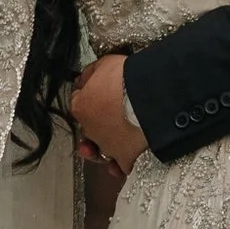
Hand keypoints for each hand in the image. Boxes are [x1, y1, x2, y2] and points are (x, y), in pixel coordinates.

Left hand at [70, 50, 144, 172]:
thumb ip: (92, 72)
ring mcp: (107, 147)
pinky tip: (127, 158)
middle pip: (90, 128)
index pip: (78, 102)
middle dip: (100, 121)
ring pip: (103, 149)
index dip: (90, 95)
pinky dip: (123, 164)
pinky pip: (121, 165)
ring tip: (118, 139)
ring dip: (108, 145)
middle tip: (114, 112)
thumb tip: (85, 77)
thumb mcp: (106, 63)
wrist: (151, 99)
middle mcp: (90, 131)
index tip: (100, 91)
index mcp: (81, 107)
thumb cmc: (128, 79)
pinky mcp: (125, 159)